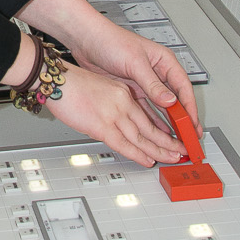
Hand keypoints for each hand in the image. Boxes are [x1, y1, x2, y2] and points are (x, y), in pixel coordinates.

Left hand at [16, 0, 198, 131]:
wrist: (86, 40)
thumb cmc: (110, 41)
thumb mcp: (135, 63)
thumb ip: (153, 83)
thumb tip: (169, 100)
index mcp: (164, 61)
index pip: (183, 88)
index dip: (190, 107)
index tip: (193, 123)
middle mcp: (157, 73)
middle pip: (175, 99)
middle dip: (183, 118)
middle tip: (189, 135)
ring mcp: (144, 83)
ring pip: (161, 106)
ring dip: (169, 122)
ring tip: (175, 138)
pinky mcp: (131, 90)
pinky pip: (146, 109)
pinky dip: (152, 120)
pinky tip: (157, 131)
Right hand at [41, 61, 184, 168]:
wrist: (57, 80)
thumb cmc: (72, 85)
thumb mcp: (101, 90)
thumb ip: (113, 106)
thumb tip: (116, 124)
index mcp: (124, 93)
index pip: (150, 113)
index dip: (165, 127)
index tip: (173, 137)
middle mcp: (123, 102)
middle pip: (152, 126)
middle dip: (169, 141)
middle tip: (182, 151)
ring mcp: (114, 114)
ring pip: (143, 137)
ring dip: (159, 150)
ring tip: (171, 158)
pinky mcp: (102, 125)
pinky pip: (125, 143)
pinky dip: (138, 153)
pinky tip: (148, 159)